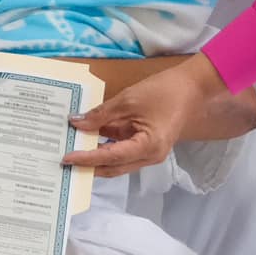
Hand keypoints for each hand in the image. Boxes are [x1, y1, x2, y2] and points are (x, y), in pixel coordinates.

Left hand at [63, 54, 224, 178]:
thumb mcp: (128, 100)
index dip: (86, 158)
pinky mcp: (146, 144)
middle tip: (64, 160)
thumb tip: (76, 123)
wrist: (191, 87)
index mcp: (147, 148)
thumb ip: (101, 114)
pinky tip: (88, 138)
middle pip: (112, 167)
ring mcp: (148, 152)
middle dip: (88, 165)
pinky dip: (105, 146)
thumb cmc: (163, 92)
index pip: (110, 157)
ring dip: (96, 156)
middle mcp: (148, 157)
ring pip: (116, 161)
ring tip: (72, 148)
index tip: (66, 158)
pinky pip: (122, 150)